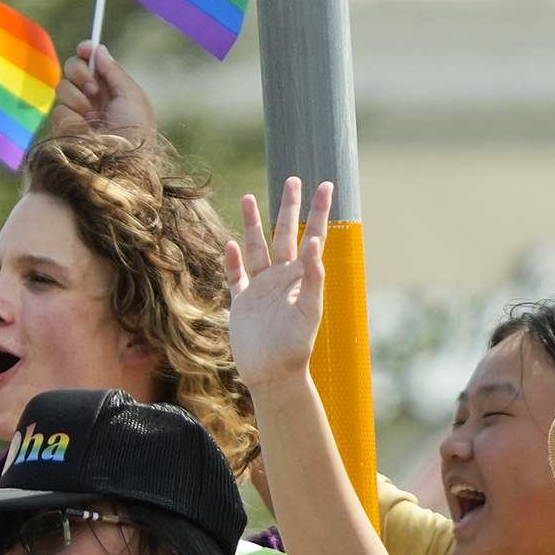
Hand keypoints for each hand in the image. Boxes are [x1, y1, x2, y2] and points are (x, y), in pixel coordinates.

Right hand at [49, 41, 153, 143]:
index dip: (87, 52)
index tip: (85, 48)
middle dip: (79, 71)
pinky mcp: (65, 129)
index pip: (94, 63)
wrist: (121, 164)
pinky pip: (59, 110)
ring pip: (62, 87)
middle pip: (73, 68)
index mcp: (113, 90)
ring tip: (94, 117)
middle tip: (93, 88)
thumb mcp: (133, 98)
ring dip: (78, 98)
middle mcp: (94, 99)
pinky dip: (73, 118)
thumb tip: (99, 50)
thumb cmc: (135, 133)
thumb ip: (115, 72)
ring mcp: (78, 113)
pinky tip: (86, 131)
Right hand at [227, 176, 334, 395]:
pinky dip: (232, 260)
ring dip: (253, 224)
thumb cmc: (296, 346)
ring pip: (256, 248)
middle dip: (288, 207)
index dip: (318, 211)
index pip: (312, 236)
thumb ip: (313, 277)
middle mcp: (282, 278)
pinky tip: (230, 244)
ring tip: (250, 198)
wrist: (273, 374)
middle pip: (284, 233)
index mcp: (300, 277)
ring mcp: (260, 288)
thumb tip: (313, 243)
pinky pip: (236, 275)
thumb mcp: (309, 310)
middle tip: (292, 180)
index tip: (325, 186)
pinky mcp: (242, 302)